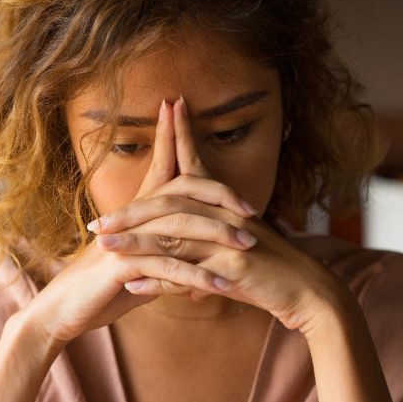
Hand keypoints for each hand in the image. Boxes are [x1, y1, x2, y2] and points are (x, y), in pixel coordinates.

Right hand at [24, 100, 229, 344]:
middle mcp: (132, 217)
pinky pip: (168, 267)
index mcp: (137, 210)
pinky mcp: (122, 265)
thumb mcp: (139, 263)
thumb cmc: (103, 285)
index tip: (181, 106)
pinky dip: (197, 276)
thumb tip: (192, 249)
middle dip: (218, 194)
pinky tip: (222, 285)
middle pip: (180, 190)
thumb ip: (165, 250)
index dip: (173, 135)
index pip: (161, 165)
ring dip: (218, 236)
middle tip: (252, 210)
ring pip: (179, 227)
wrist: (65, 309)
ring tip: (249, 246)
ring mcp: (126, 239)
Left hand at [94, 97, 348, 332]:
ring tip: (102, 248)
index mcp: (223, 205)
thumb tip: (172, 242)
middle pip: (168, 205)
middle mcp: (223, 217)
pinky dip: (158, 281)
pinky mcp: (232, 269)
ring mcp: (227, 242)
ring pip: (171, 238)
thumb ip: (202, 239)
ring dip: (133, 244)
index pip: (192, 165)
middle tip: (94, 222)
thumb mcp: (233, 246)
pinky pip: (187, 274)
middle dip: (129, 213)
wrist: (308, 291)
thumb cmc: (268, 269)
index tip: (162, 110)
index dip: (176, 138)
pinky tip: (133, 286)